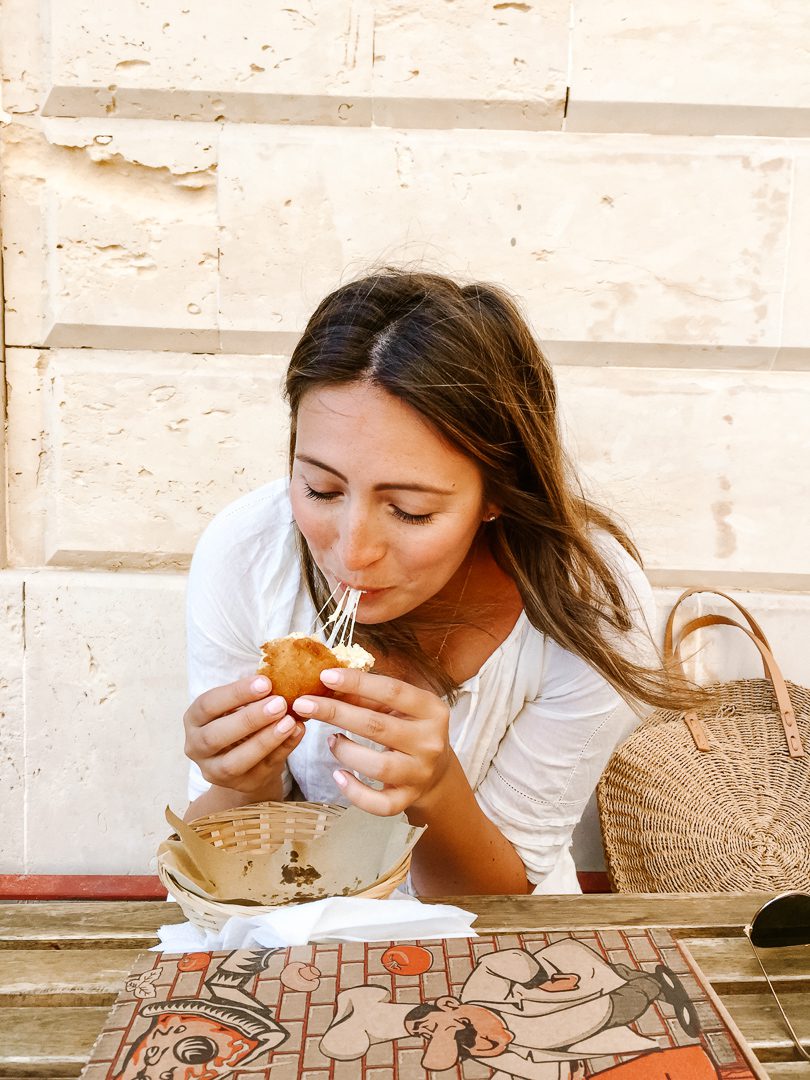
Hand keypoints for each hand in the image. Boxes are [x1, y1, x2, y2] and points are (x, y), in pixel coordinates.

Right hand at [183, 675, 305, 799]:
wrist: (246, 759)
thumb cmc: (240, 719)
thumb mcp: (238, 705)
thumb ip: (253, 694)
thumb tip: (280, 675)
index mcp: (194, 720)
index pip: (207, 705)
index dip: (236, 693)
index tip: (265, 682)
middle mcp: (196, 748)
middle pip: (215, 736)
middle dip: (249, 719)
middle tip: (279, 703)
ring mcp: (216, 771)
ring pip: (234, 762)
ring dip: (264, 740)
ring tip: (289, 722)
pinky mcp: (241, 785)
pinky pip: (262, 769)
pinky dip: (282, 750)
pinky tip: (297, 732)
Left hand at [292, 668, 450, 816]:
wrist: (437, 772)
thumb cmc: (409, 728)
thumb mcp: (397, 708)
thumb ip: (367, 696)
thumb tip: (328, 684)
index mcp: (432, 710)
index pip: (393, 691)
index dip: (357, 682)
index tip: (325, 676)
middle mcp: (430, 742)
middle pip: (377, 726)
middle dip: (335, 713)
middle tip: (304, 704)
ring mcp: (420, 773)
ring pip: (378, 767)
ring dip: (345, 751)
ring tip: (330, 740)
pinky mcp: (409, 799)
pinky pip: (380, 804)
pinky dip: (355, 792)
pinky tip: (338, 775)